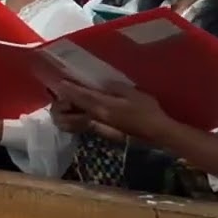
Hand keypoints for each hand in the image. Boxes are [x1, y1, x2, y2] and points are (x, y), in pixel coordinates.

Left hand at [54, 80, 170, 141]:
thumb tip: (102, 84)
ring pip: (71, 124)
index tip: (59, 82)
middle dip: (60, 106)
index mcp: (102, 106)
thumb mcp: (133, 93)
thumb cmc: (147, 112)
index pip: (80, 96)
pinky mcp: (102, 135)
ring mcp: (98, 129)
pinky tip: (79, 115)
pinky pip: (80, 128)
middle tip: (60, 96)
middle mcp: (95, 119)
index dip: (68, 89)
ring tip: (67, 106)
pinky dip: (73, 122)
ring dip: (64, 116)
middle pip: (68, 114)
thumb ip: (115, 87)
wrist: (158, 135)